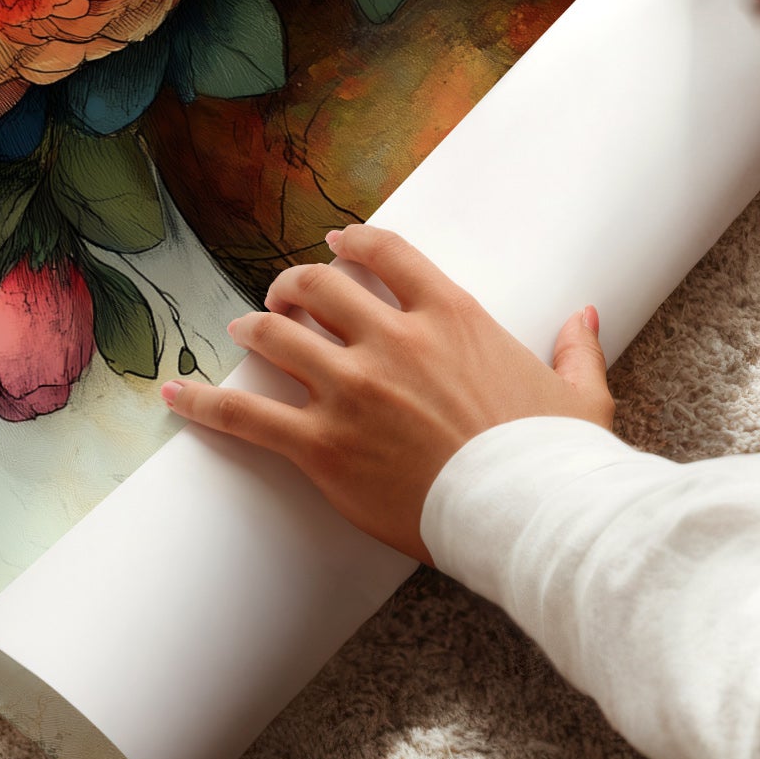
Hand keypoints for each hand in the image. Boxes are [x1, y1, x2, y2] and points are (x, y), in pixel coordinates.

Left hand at [158, 226, 610, 564]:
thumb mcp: (579, 395)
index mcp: (452, 316)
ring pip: (277, 336)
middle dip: (292, 285)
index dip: (351, 243)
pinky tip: (175, 391)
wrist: (530, 515)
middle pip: (318, 286)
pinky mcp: (324, 446)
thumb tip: (585, 315)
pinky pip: (246, 415)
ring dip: (254, 328)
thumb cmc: (556, 460)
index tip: (334, 244)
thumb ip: (575, 347)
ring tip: (241, 331)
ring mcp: (353, 390)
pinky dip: (204, 401)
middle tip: (282, 297)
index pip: (386, 253)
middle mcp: (393, 340)